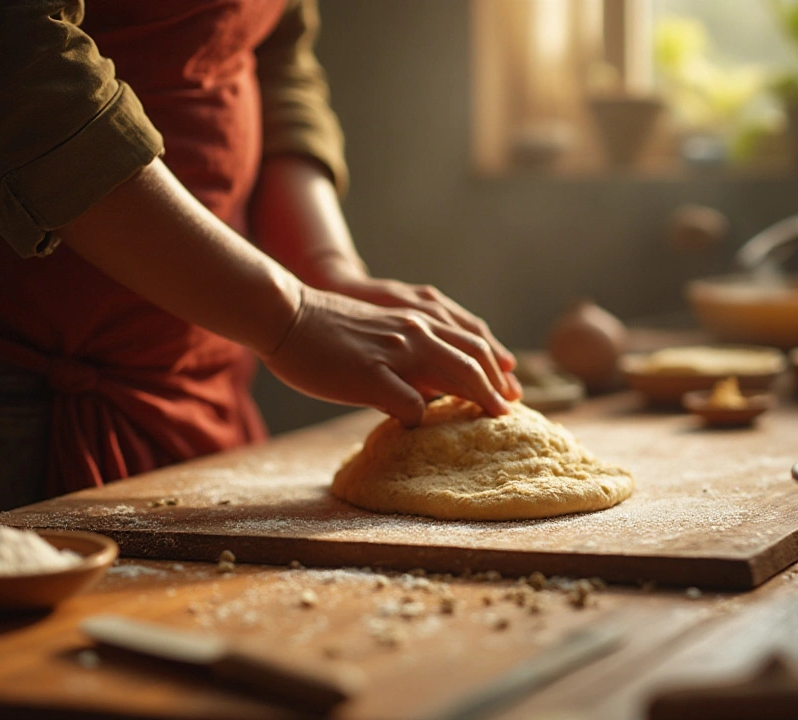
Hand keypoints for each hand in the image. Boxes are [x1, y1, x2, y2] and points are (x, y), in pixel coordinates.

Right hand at [261, 286, 513, 426]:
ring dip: (480, 399)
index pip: (470, 342)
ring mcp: (396, 352)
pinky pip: (413, 405)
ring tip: (492, 420)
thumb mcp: (380, 336)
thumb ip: (408, 354)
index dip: (496, 365)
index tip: (509, 388)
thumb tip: (431, 391)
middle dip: (498, 385)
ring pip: (458, 374)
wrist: (286, 316)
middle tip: (511, 409)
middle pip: (475, 358)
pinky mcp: (372, 375)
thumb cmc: (326, 333)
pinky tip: (421, 431)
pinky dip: (424, 420)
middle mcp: (415, 332)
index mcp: (416, 322)